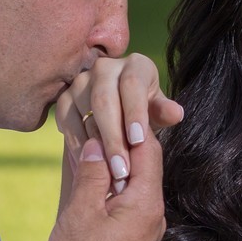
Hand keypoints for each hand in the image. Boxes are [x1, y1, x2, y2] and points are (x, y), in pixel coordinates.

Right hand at [43, 104, 165, 240]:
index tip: (112, 109)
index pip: (148, 150)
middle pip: (145, 166)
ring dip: (116, 168)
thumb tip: (95, 143)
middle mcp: (155, 217)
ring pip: (136, 186)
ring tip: (91, 152)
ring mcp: (146, 231)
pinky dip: (114, 189)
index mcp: (146, 205)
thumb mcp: (80, 211)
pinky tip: (94, 185)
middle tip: (98, 125)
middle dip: (122, 145)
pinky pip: (130, 205)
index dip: (130, 126)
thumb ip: (91, 174)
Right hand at [56, 52, 183, 193]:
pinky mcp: (65, 98)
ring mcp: (81, 81)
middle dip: (112, 137)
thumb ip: (163, 113)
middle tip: (120, 170)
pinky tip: (87, 168)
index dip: (134, 112)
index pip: (133, 85)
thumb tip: (176, 113)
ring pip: (81, 109)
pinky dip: (76, 145)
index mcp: (136, 66)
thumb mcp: (158, 114)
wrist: (121, 120)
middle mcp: (106, 67)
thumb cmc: (145, 115)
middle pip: (104, 99)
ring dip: (92, 145)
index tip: (136, 141)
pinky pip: (66, 120)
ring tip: (103, 174)